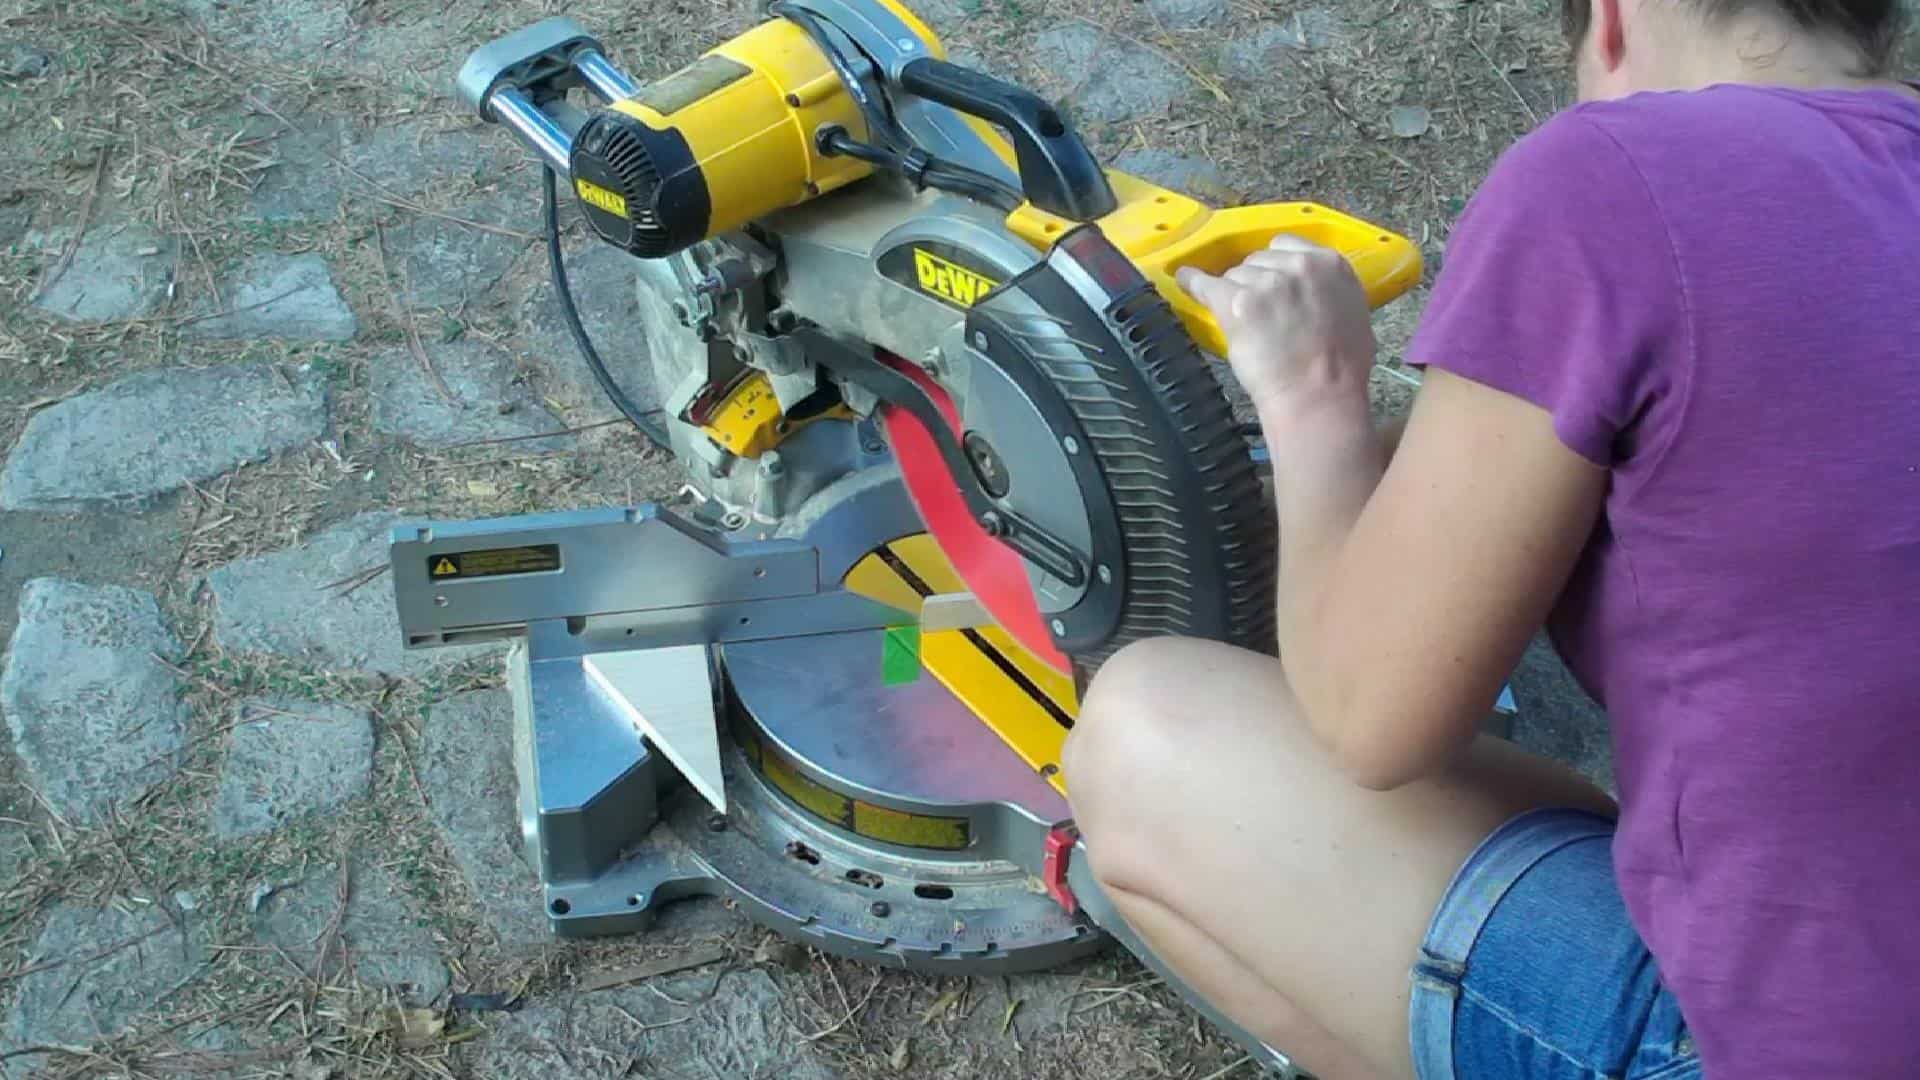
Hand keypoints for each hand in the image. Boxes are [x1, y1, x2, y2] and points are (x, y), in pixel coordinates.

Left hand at [1176, 234, 1376, 413]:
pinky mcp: (1235, 302)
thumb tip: (1311, 289)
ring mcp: (1265, 282)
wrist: (1317, 395)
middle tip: (1258, 312)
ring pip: (1234, 275)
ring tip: (1243, 323)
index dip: (1273, 264)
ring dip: (1234, 294)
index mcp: (1330, 264)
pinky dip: (1193, 284)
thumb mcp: (1352, 313)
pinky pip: (1205, 284)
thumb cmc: (1340, 368)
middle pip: (1257, 260)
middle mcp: (1297, 265)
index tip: (1268, 279)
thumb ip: (1328, 289)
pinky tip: (1185, 281)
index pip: (1286, 244)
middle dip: (1254, 281)